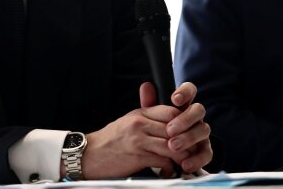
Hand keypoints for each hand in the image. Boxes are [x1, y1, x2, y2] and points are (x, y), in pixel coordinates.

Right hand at [80, 82, 211, 178]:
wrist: (89, 155)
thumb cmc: (110, 141)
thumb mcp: (129, 122)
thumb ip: (148, 119)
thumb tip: (170, 122)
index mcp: (140, 114)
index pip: (171, 111)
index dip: (185, 121)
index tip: (189, 132)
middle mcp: (140, 123)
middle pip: (175, 126)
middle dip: (187, 139)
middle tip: (193, 148)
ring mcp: (139, 139)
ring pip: (172, 144)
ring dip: (182, 155)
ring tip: (184, 161)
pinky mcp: (137, 156)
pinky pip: (163, 160)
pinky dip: (170, 167)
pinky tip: (169, 170)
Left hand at [159, 82, 212, 173]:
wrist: (162, 156)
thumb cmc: (158, 132)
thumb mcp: (152, 118)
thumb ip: (150, 103)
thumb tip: (146, 85)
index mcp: (184, 106)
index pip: (190, 91)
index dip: (185, 92)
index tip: (174, 99)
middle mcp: (195, 118)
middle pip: (198, 110)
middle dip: (185, 119)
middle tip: (170, 130)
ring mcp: (202, 133)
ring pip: (204, 130)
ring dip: (189, 138)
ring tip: (173, 146)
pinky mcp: (205, 151)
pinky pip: (207, 153)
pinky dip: (196, 159)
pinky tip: (185, 164)